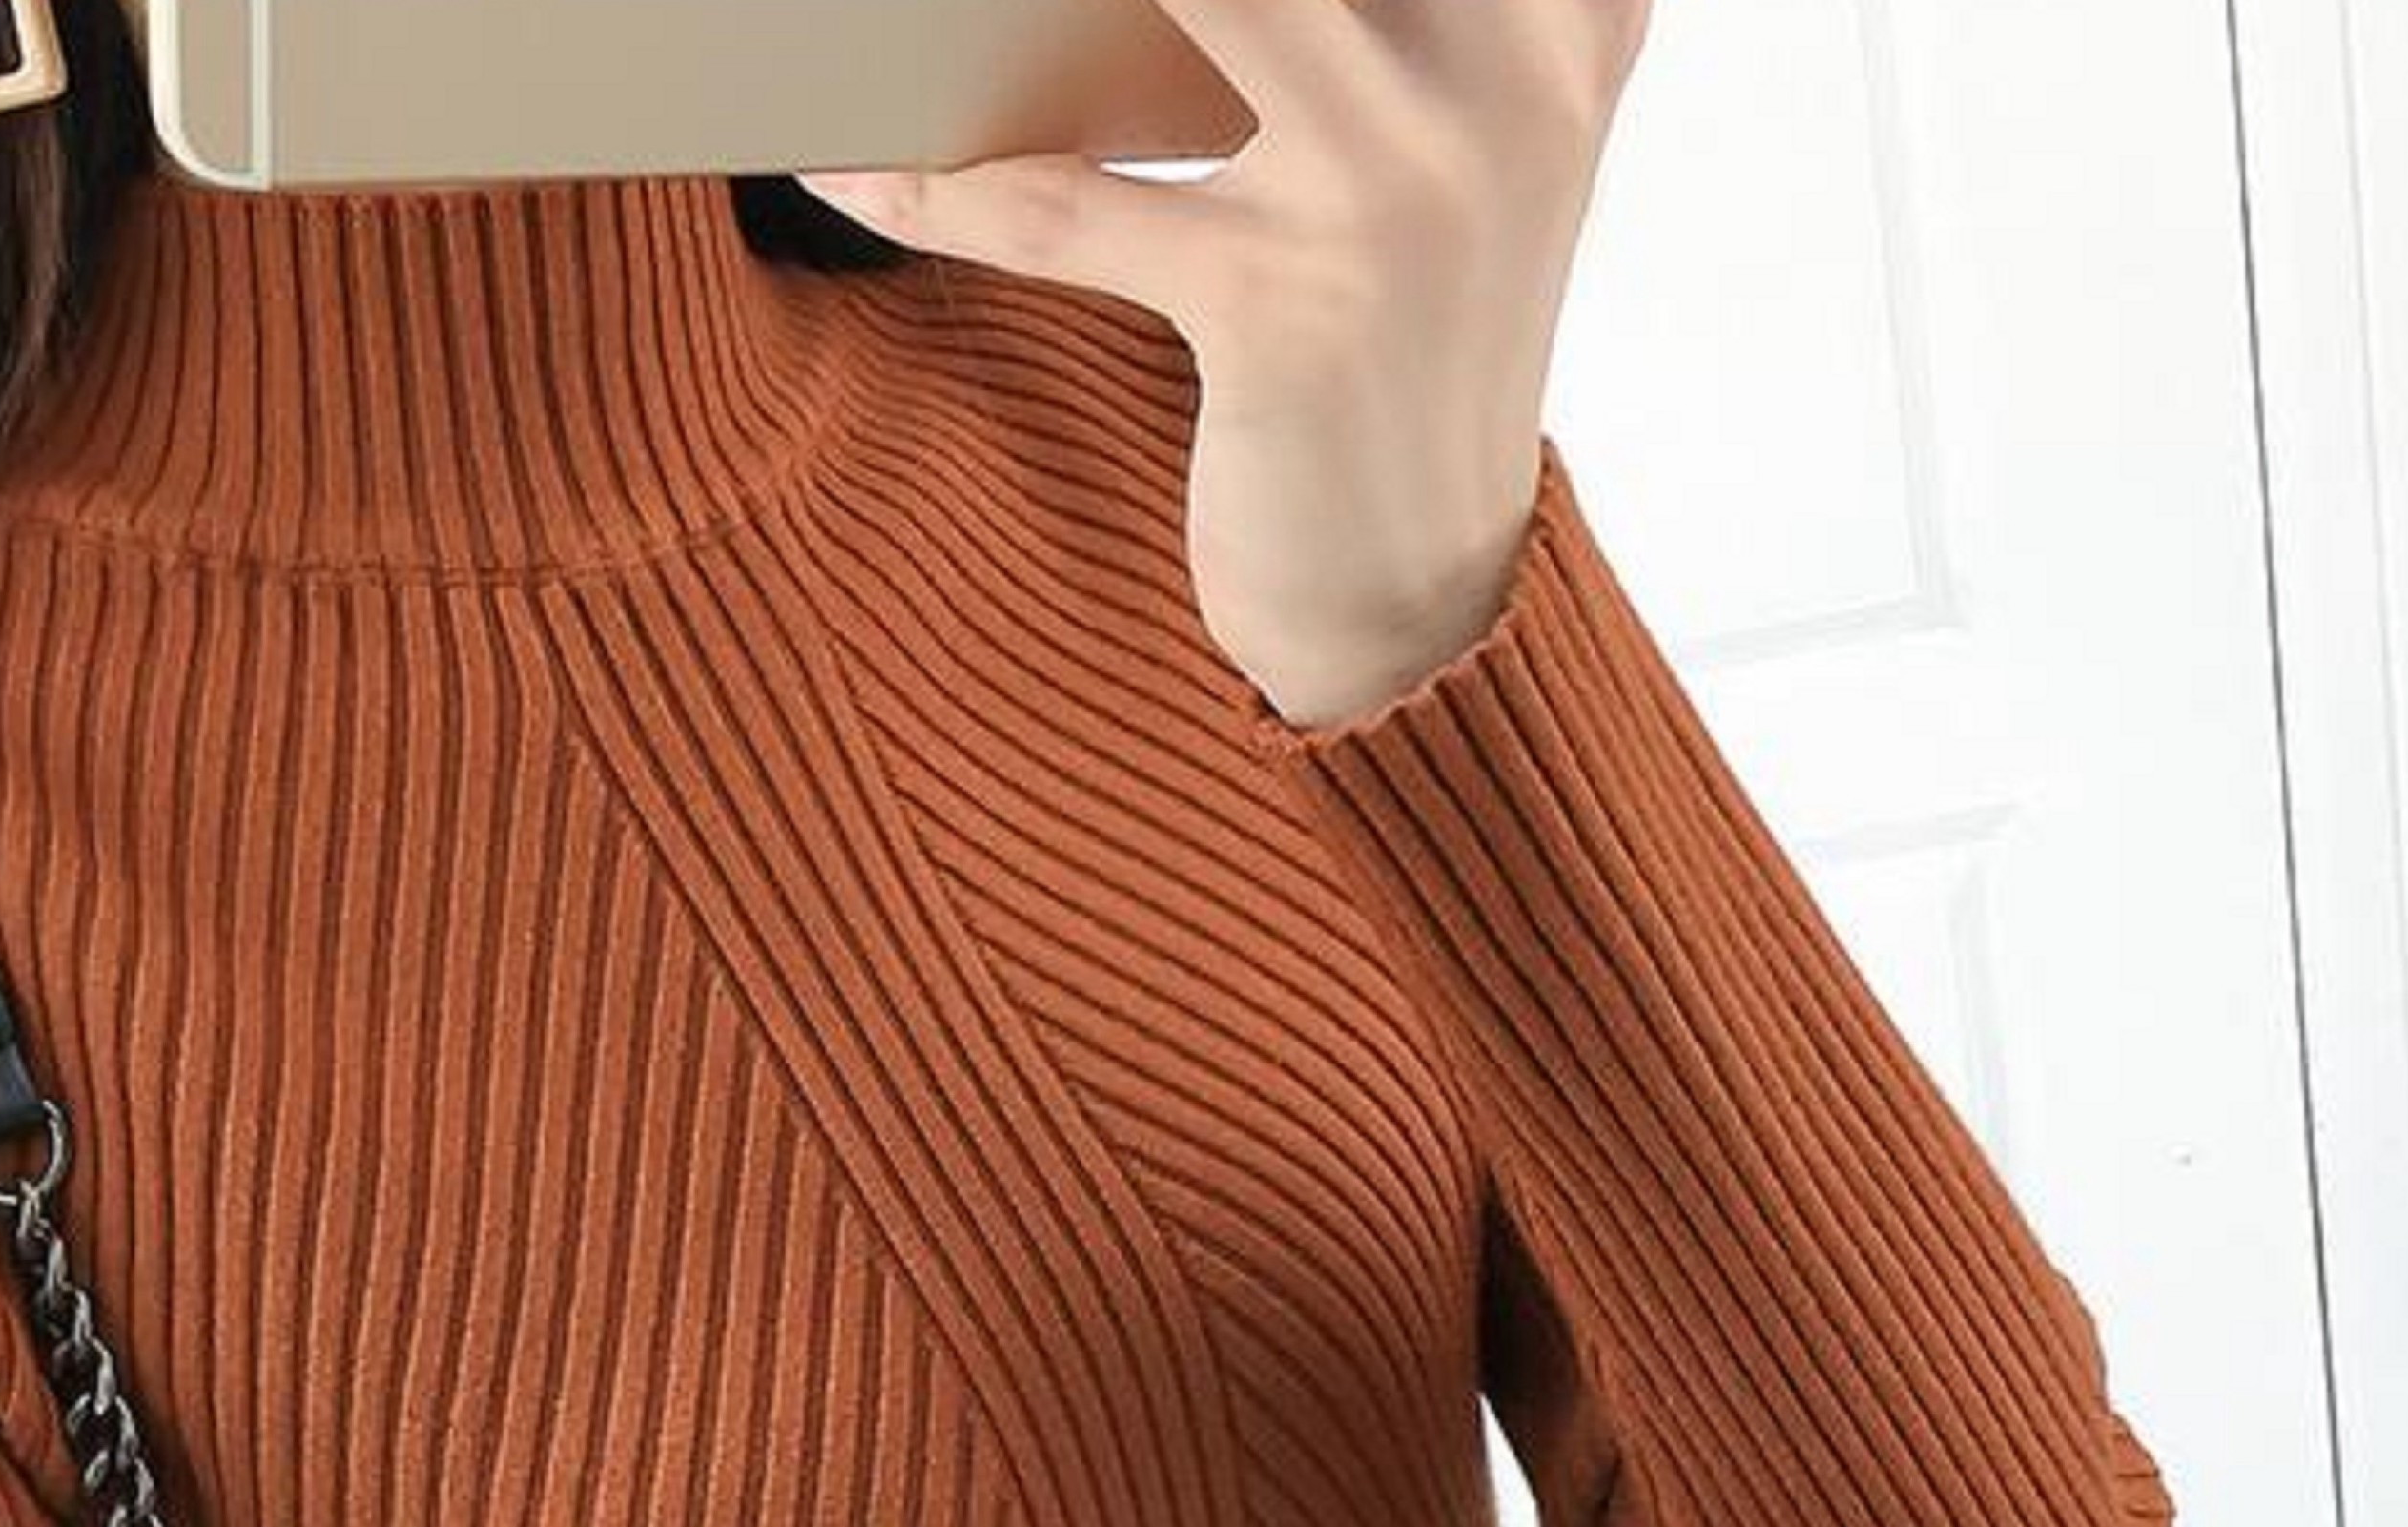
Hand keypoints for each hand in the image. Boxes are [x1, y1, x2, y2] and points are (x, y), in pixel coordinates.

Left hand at [798, 0, 1653, 726]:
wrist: (1412, 587)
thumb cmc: (1399, 334)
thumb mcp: (1457, 128)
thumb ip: (1409, 12)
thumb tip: (1188, 11)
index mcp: (1566, 4)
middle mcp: (1511, 73)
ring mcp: (1403, 189)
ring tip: (884, 3)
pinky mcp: (1288, 311)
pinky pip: (1072, 209)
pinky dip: (938, 187)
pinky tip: (842, 166)